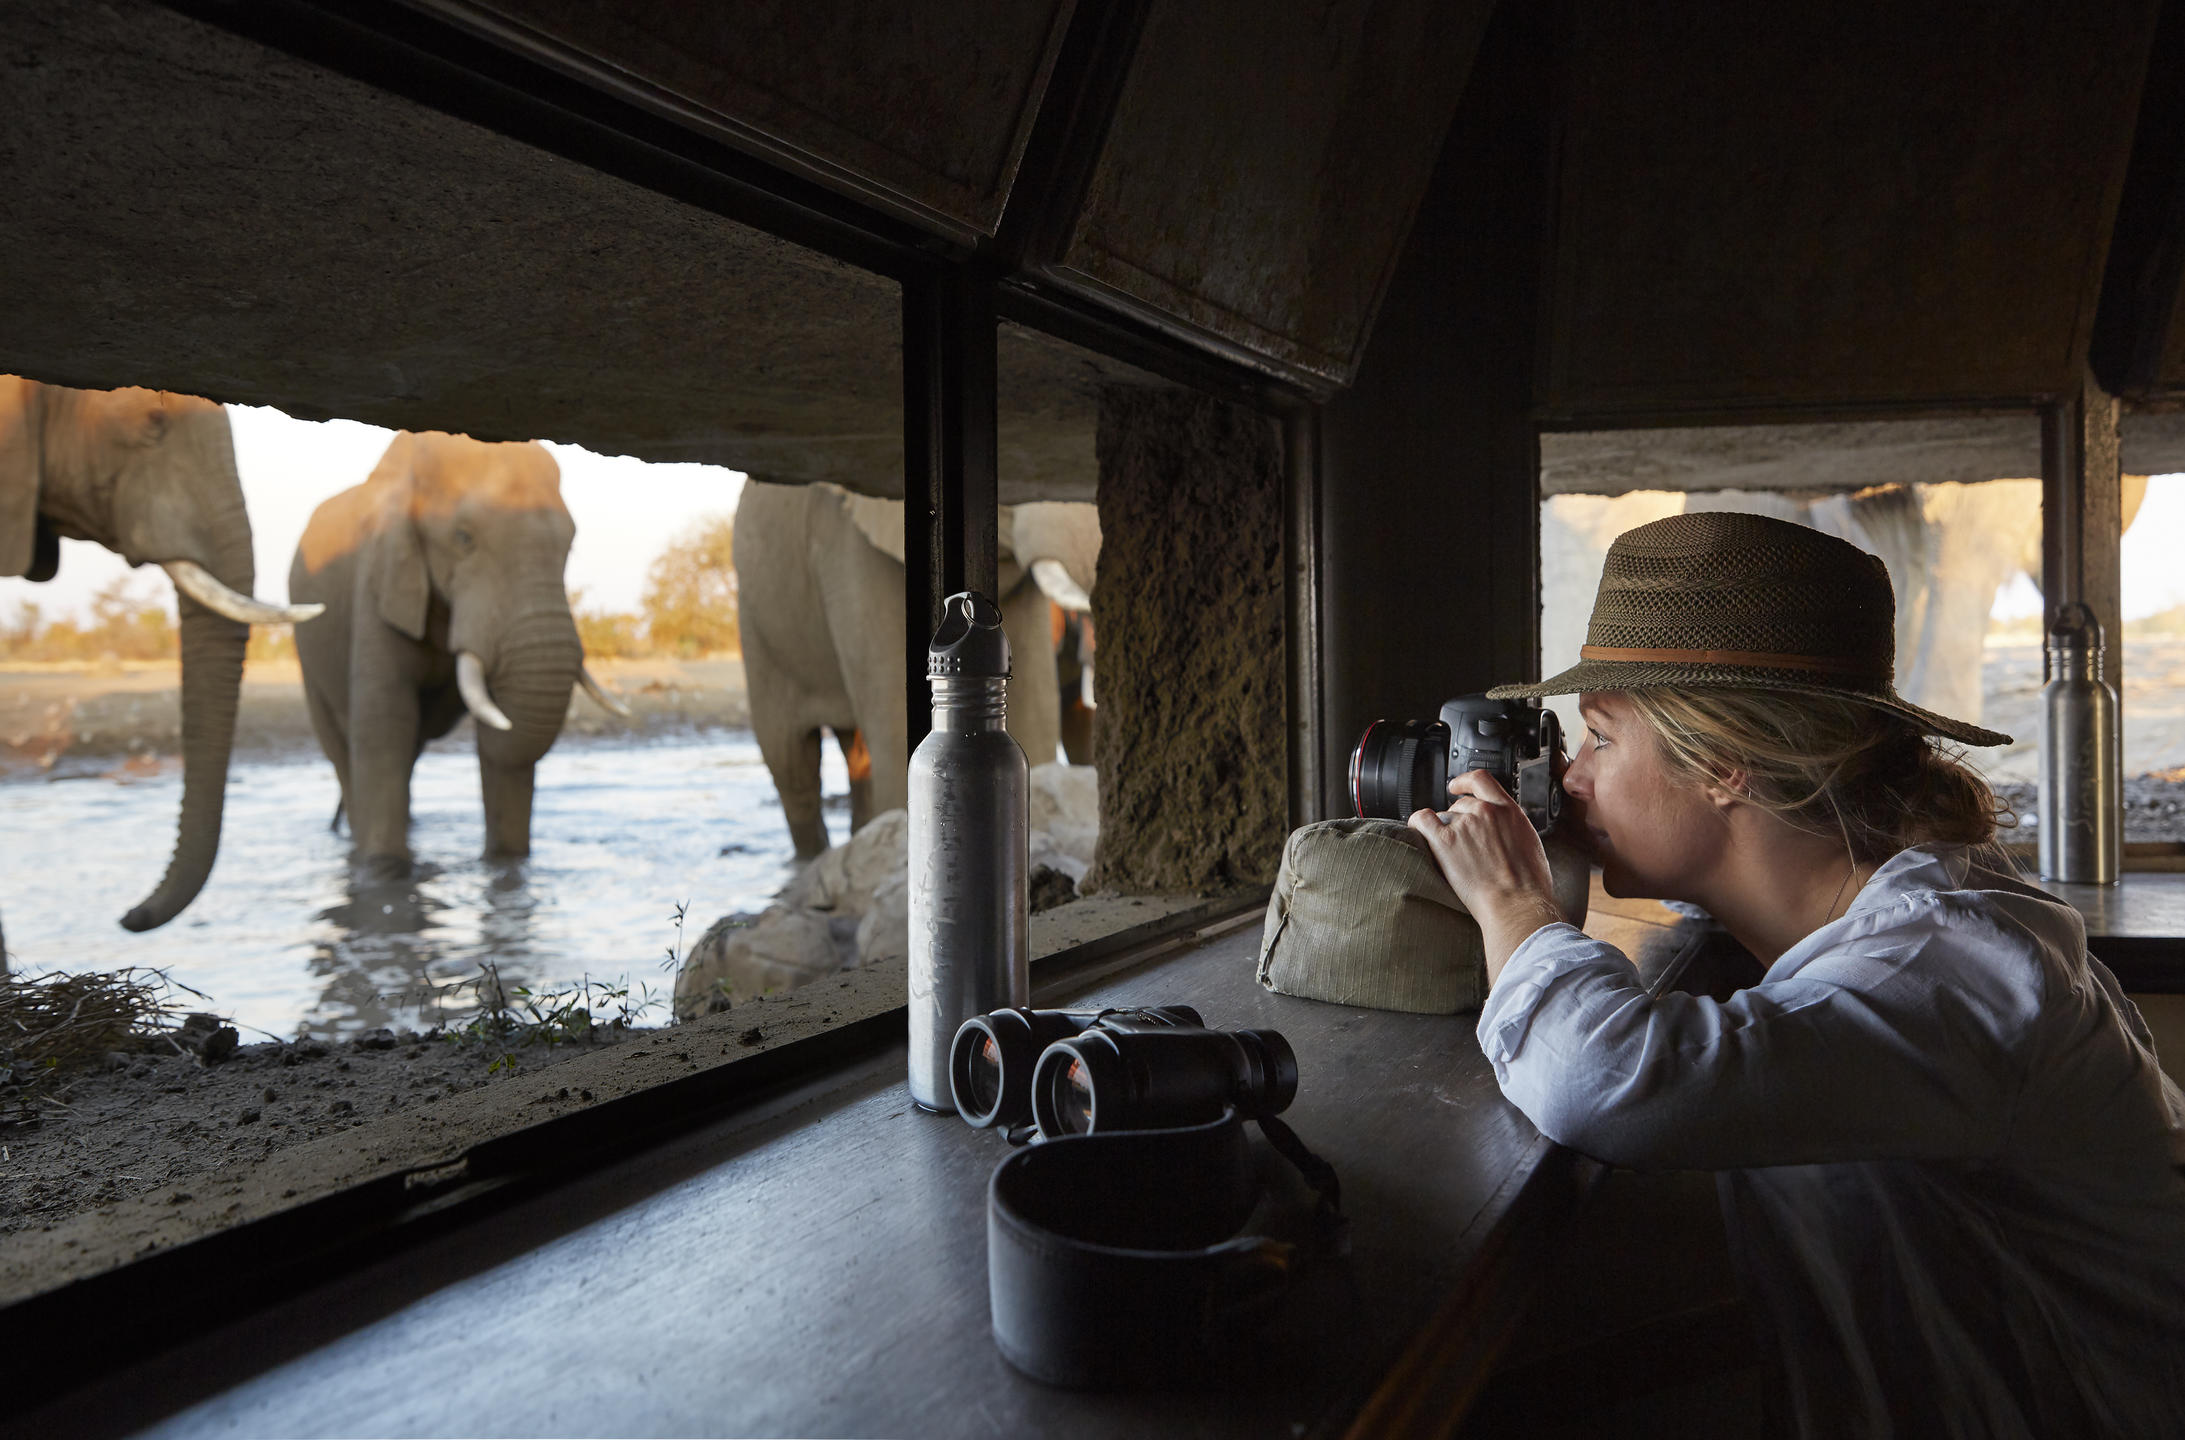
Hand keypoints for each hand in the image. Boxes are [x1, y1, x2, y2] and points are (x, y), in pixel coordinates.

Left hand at [1408, 770, 1567, 983]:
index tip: (1456, 787)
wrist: (1517, 904)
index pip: (1481, 781)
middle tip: (1460, 843)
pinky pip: (1421, 821)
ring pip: (1443, 817)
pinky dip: (1417, 824)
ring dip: (1443, 831)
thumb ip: (1512, 829)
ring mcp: (1464, 825)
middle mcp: (1485, 813)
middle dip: (1458, 820)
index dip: (1464, 781)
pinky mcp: (1445, 842)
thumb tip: (1503, 832)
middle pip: (1460, 805)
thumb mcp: (1530, 844)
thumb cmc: (1529, 885)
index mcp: (1509, 811)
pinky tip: (1419, 833)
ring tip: (1451, 854)